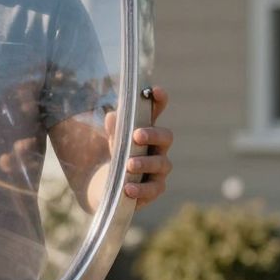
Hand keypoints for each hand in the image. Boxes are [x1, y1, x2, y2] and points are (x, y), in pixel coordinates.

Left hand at [106, 85, 173, 208]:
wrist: (113, 186)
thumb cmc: (119, 155)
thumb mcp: (113, 140)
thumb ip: (114, 129)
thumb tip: (112, 116)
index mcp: (149, 131)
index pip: (158, 112)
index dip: (160, 100)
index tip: (155, 90)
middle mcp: (159, 148)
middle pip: (166, 137)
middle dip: (153, 134)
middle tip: (137, 135)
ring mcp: (159, 169)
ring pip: (161, 164)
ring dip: (145, 163)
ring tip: (129, 165)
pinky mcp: (155, 189)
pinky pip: (153, 189)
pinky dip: (140, 189)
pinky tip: (128, 189)